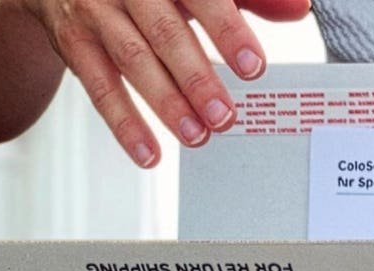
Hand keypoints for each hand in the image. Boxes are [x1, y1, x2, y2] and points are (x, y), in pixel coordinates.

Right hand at [21, 0, 311, 166]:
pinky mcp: (74, 42)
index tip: (253, 67)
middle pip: (165, 31)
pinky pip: (98, 86)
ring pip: (132, 59)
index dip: (228, 29)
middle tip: (224, 115)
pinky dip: (124, 124)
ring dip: (165, 102)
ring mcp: (97, 10)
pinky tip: (149, 153)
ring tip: (196, 135)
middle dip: (196, 77)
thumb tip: (298, 8)